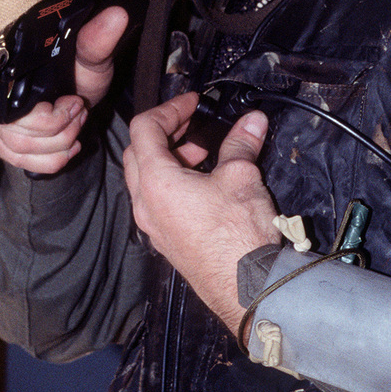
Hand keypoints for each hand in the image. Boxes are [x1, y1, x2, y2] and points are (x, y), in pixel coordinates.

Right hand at [0, 5, 128, 173]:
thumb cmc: (80, 71)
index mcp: (8, 73)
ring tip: (76, 123)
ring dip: (58, 143)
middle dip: (58, 129)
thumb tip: (116, 16)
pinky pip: (22, 162)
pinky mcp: (4, 143)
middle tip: (79, 110)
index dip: (44, 116)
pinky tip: (68, 145)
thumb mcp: (91, 55)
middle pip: (14, 133)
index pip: (7, 106)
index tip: (72, 101)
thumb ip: (97, 39)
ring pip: (19, 149)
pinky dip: (52, 159)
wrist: (81, 91)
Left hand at [123, 90, 275, 335]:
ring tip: (204, 153)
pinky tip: (205, 184)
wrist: (248, 288)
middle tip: (194, 124)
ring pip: (147, 180)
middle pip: (138, 153)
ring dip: (170, 159)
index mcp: (155, 183)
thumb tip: (252, 120)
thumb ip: (241, 144)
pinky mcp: (167, 242)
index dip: (169, 108)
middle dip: (165, 132)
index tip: (193, 103)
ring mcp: (153, 226)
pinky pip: (158, 202)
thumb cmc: (239, 234)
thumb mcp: (241, 177)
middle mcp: (145, 204)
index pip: (143, 129)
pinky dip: (174, 183)